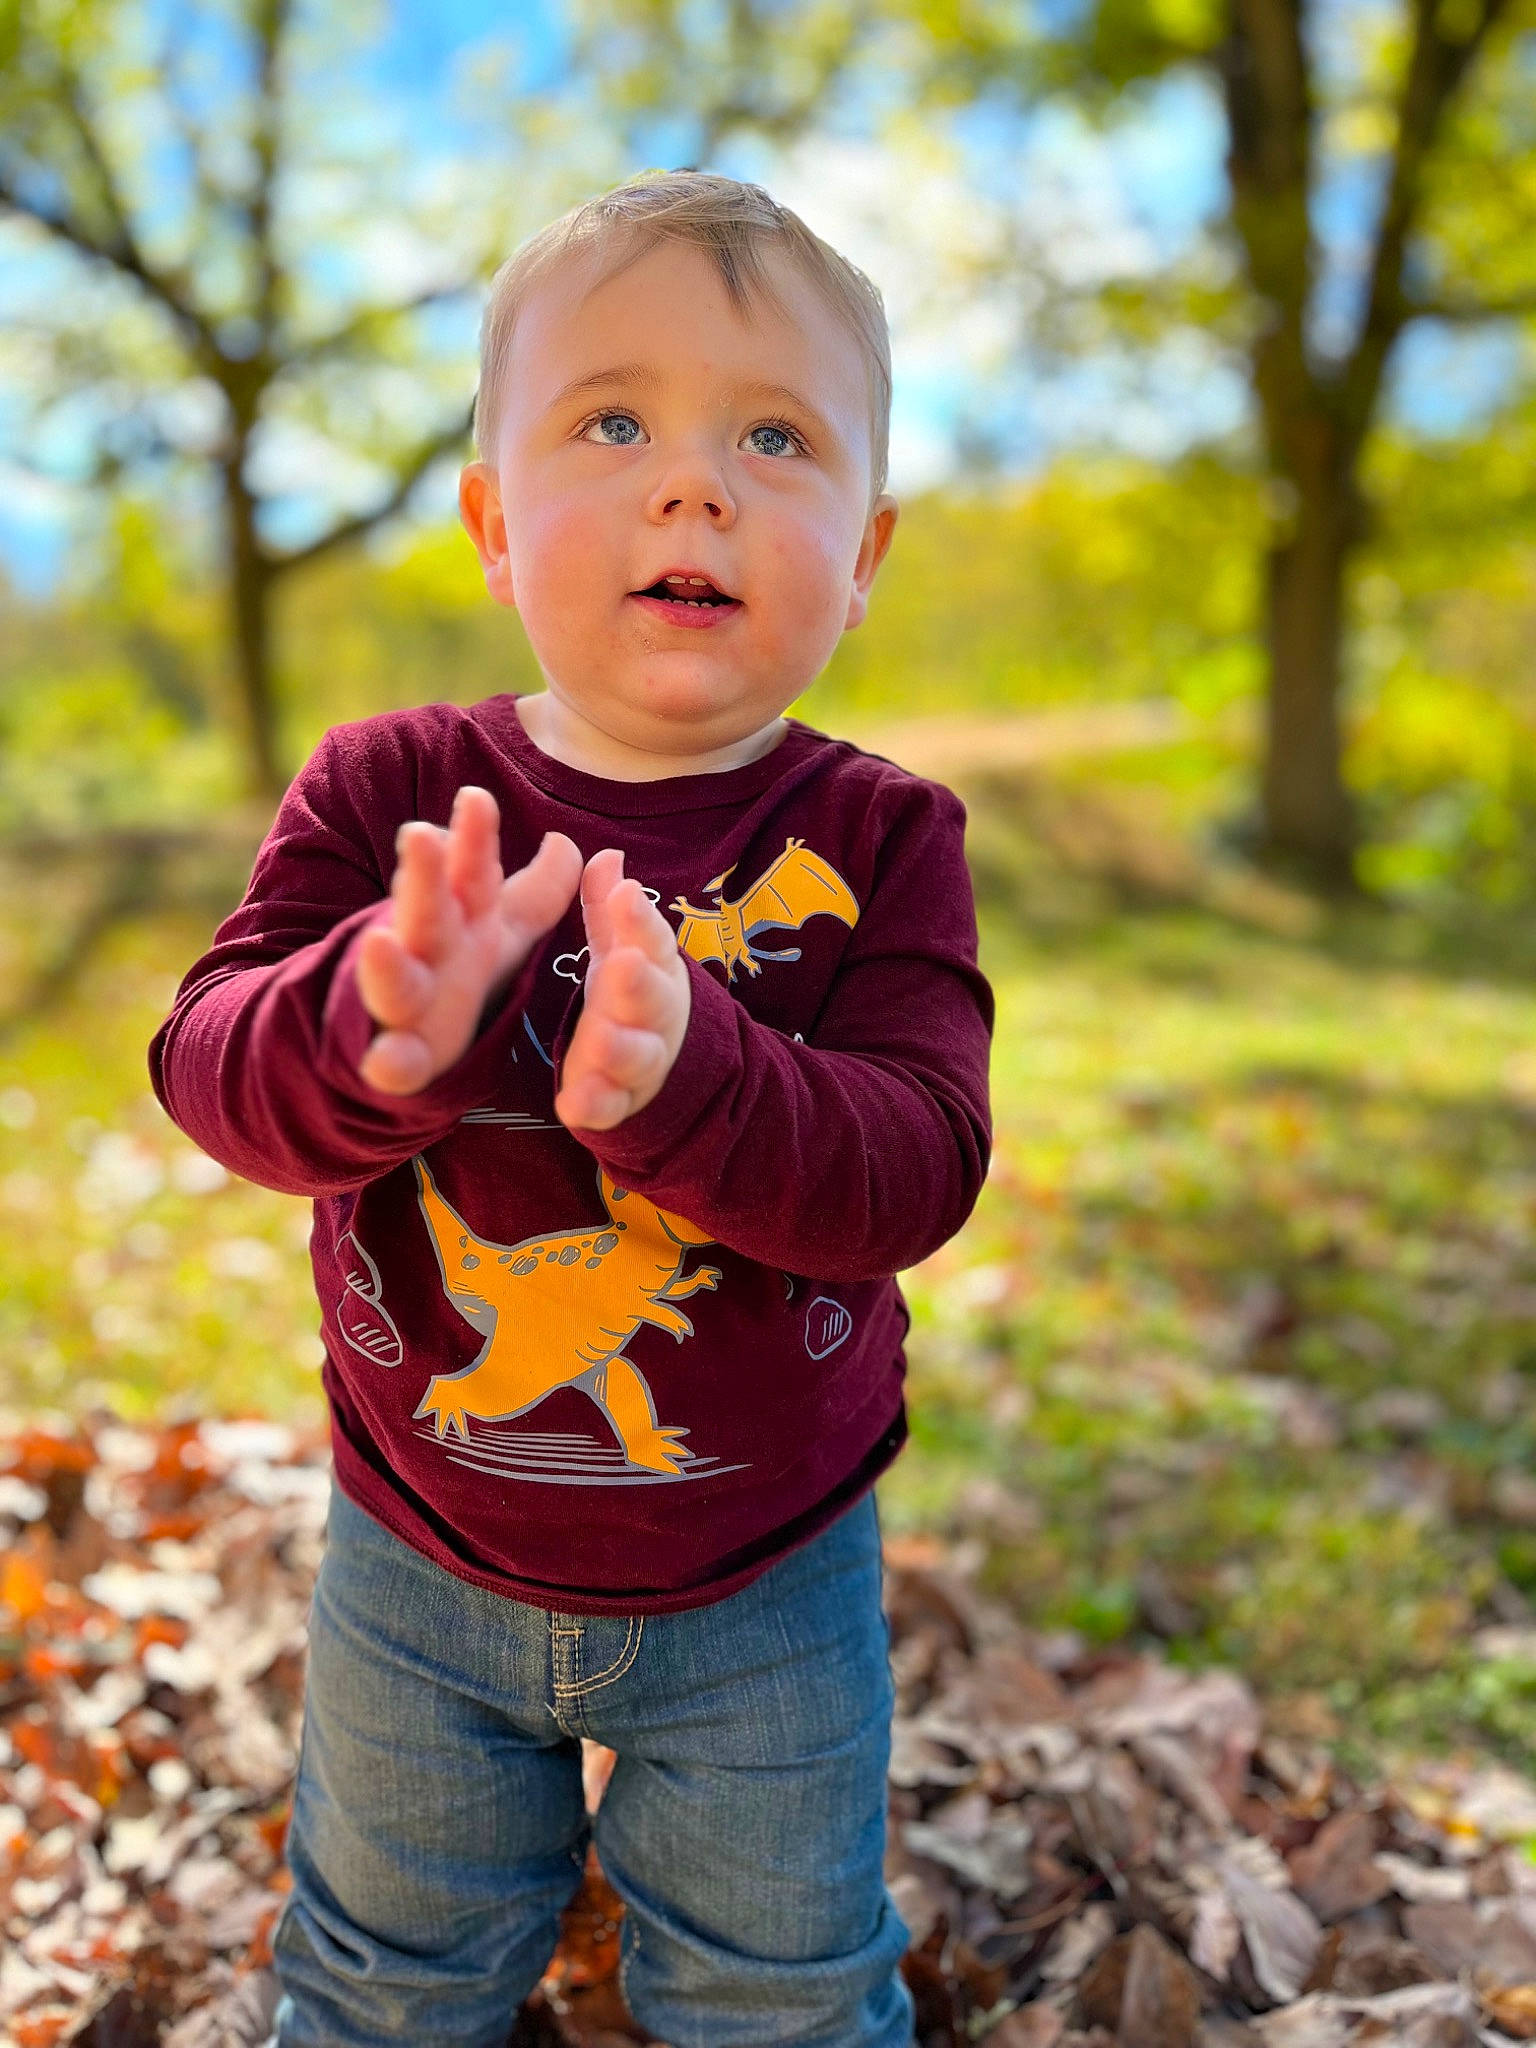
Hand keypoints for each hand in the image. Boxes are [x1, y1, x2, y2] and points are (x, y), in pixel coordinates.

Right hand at [356, 786, 581, 1094]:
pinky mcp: (398, 1057)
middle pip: (425, 910)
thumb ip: (539, 890)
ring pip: (395, 980)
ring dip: (387, 966)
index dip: (473, 837)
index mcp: (458, 917)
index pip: (468, 869)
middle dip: (423, 877)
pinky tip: (390, 1064)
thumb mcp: (501, 928)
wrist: (398, 1033)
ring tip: (383, 944)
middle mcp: (427, 953)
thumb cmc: (458, 971)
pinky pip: (391, 1061)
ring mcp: (406, 1003)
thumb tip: (567, 841)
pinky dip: (390, 1063)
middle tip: (419, 837)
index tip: (477, 798)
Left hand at [554, 848, 690, 1131]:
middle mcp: (652, 1013)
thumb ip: (611, 909)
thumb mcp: (620, 946)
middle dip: (638, 984)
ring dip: (620, 1048)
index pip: (652, 939)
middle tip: (622, 965)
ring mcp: (638, 1058)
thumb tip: (608, 855)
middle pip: (652, 999)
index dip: (640, 920)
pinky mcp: (617, 1099)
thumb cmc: (630, 990)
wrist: (660, 1061)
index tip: (626, 894)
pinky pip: (609, 1106)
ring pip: (636, 1056)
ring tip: (598, 1039)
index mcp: (653, 966)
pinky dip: (595, 1106)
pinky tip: (573, 1105)